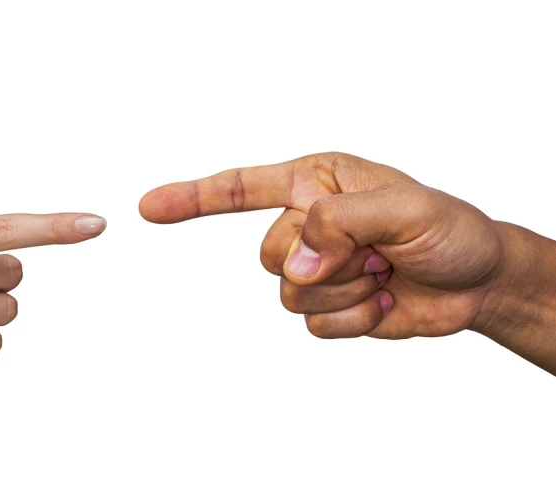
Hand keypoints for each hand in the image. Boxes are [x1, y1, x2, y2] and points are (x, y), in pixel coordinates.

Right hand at [139, 152, 503, 339]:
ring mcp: (315, 266)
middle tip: (373, 252)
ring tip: (381, 273)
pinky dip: (353, 319)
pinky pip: (314, 324)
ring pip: (288, 293)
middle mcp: (306, 222)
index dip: (192, 198)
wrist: (476, 282)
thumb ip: (338, 221)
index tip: (148, 207)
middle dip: (322, 260)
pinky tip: (381, 300)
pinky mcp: (328, 305)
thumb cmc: (448, 230)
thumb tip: (295, 260)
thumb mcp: (405, 208)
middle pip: (268, 253)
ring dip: (342, 291)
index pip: (240, 189)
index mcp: (315, 182)